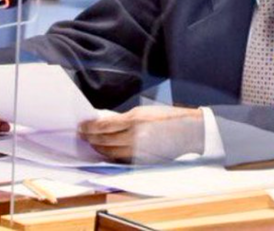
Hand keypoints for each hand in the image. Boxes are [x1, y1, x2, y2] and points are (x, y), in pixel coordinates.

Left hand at [78, 106, 203, 163]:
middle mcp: (135, 136)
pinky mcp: (144, 161)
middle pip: (104, 141)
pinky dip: (112, 156)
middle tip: (83, 135)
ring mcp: (140, 151)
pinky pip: (122, 159)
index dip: (89, 127)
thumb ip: (124, 119)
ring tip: (93, 143)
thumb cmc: (169, 118)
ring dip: (99, 148)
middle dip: (91, 138)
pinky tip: (107, 152)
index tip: (81, 126)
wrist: (191, 132)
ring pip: (111, 152)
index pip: (103, 126)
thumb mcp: (145, 112)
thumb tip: (104, 123)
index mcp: (135, 120)